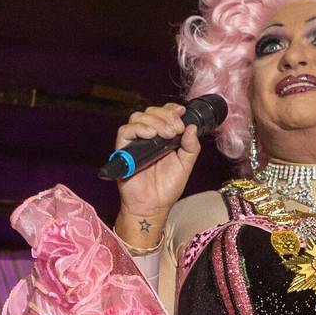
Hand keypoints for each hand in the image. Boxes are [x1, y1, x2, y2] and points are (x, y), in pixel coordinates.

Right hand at [112, 102, 203, 222]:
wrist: (154, 206)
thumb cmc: (167, 188)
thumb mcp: (186, 165)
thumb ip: (191, 147)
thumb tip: (192, 128)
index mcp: (162, 137)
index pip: (163, 113)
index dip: (171, 109)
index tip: (181, 112)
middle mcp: (147, 137)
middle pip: (150, 111)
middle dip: (166, 116)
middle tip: (176, 129)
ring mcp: (135, 142)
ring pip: (138, 117)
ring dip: (155, 121)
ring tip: (167, 134)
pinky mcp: (123, 150)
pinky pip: (125, 131)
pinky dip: (139, 128)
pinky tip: (151, 135)